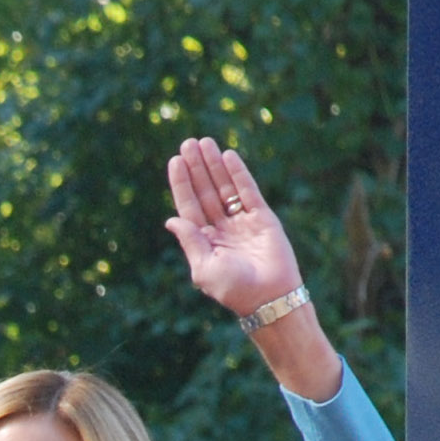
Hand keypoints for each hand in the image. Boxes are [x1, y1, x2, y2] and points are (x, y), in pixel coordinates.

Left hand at [162, 138, 302, 315]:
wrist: (268, 297)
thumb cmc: (233, 289)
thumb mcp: (204, 267)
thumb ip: (190, 241)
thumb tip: (171, 220)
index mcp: (204, 241)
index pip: (189, 206)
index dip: (182, 184)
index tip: (175, 161)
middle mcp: (221, 228)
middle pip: (205, 191)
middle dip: (196, 168)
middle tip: (188, 143)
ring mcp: (242, 221)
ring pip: (224, 187)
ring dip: (214, 165)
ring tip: (204, 142)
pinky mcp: (262, 217)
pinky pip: (247, 190)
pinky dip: (238, 173)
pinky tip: (227, 156)